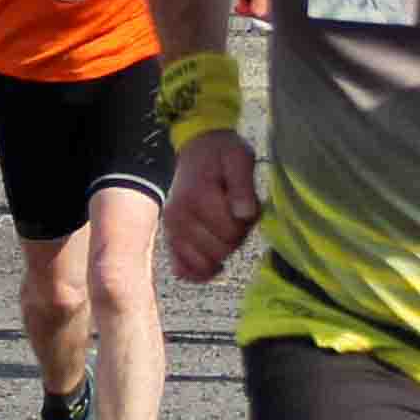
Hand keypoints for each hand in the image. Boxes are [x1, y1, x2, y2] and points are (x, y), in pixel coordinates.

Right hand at [166, 128, 261, 279]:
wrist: (198, 148)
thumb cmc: (222, 154)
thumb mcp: (239, 158)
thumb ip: (243, 186)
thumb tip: (244, 214)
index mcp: (197, 196)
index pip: (230, 231)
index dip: (247, 224)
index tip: (247, 206)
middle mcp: (179, 216)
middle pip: (219, 250)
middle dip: (236, 238)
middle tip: (237, 217)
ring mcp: (172, 229)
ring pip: (204, 263)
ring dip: (221, 253)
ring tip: (224, 230)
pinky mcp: (171, 238)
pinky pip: (183, 270)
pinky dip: (199, 272)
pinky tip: (214, 265)